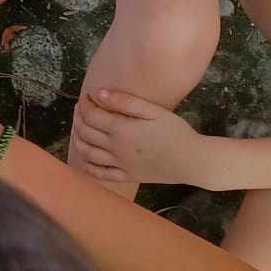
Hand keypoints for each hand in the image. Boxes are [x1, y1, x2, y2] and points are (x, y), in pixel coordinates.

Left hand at [70, 88, 213, 187]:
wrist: (193, 160)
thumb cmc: (175, 131)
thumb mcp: (153, 111)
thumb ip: (125, 101)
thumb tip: (98, 93)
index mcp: (121, 130)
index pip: (91, 115)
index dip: (85, 104)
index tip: (87, 97)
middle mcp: (115, 148)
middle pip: (85, 132)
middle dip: (78, 118)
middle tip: (81, 109)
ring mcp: (119, 164)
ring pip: (87, 153)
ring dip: (77, 139)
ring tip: (79, 128)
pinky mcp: (127, 176)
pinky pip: (100, 174)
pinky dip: (87, 166)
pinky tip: (84, 158)